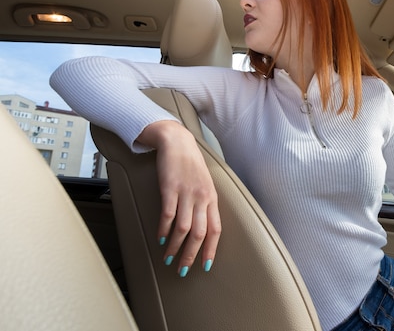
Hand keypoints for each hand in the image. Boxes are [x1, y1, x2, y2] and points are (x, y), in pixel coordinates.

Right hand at [138, 120, 220, 276]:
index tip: (205, 265)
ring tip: (168, 258)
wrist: (177, 141)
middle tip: (183, 270)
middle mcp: (202, 197)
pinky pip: (168, 215)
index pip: (215, 230)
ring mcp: (186, 193)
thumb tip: (203, 227)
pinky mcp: (170, 188)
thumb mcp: (204, 183)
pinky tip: (160, 238)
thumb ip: (205, 203)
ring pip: (183, 229)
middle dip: (191, 256)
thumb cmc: (190, 164)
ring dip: (174, 247)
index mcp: (212, 198)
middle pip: (199, 234)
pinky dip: (164, 230)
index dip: (210, 250)